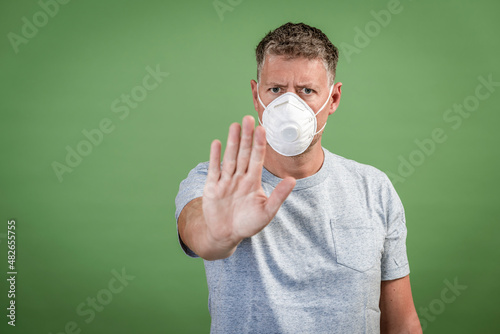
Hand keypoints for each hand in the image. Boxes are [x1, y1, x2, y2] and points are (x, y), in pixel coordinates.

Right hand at [202, 115, 295, 255]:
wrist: (226, 235)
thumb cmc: (248, 224)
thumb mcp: (267, 212)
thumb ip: (278, 196)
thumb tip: (293, 180)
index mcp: (253, 181)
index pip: (257, 159)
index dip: (260, 144)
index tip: (263, 129)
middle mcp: (240, 177)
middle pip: (244, 153)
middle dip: (247, 137)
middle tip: (249, 119)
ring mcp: (225, 181)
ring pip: (230, 158)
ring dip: (232, 142)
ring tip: (235, 126)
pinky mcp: (212, 187)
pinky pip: (214, 169)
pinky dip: (215, 157)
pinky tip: (217, 143)